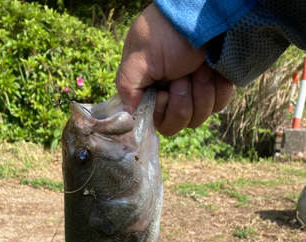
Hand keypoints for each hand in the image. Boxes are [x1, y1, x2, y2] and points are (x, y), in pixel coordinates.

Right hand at [115, 3, 232, 135]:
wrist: (203, 13)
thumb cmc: (165, 33)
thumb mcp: (138, 59)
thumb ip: (127, 88)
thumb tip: (129, 114)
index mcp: (150, 90)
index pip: (155, 122)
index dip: (162, 113)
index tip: (165, 94)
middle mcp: (171, 94)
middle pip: (177, 124)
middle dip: (183, 103)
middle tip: (183, 76)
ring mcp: (195, 93)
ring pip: (199, 118)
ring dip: (201, 92)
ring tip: (199, 67)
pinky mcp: (216, 88)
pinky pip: (219, 105)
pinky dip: (218, 88)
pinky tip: (213, 69)